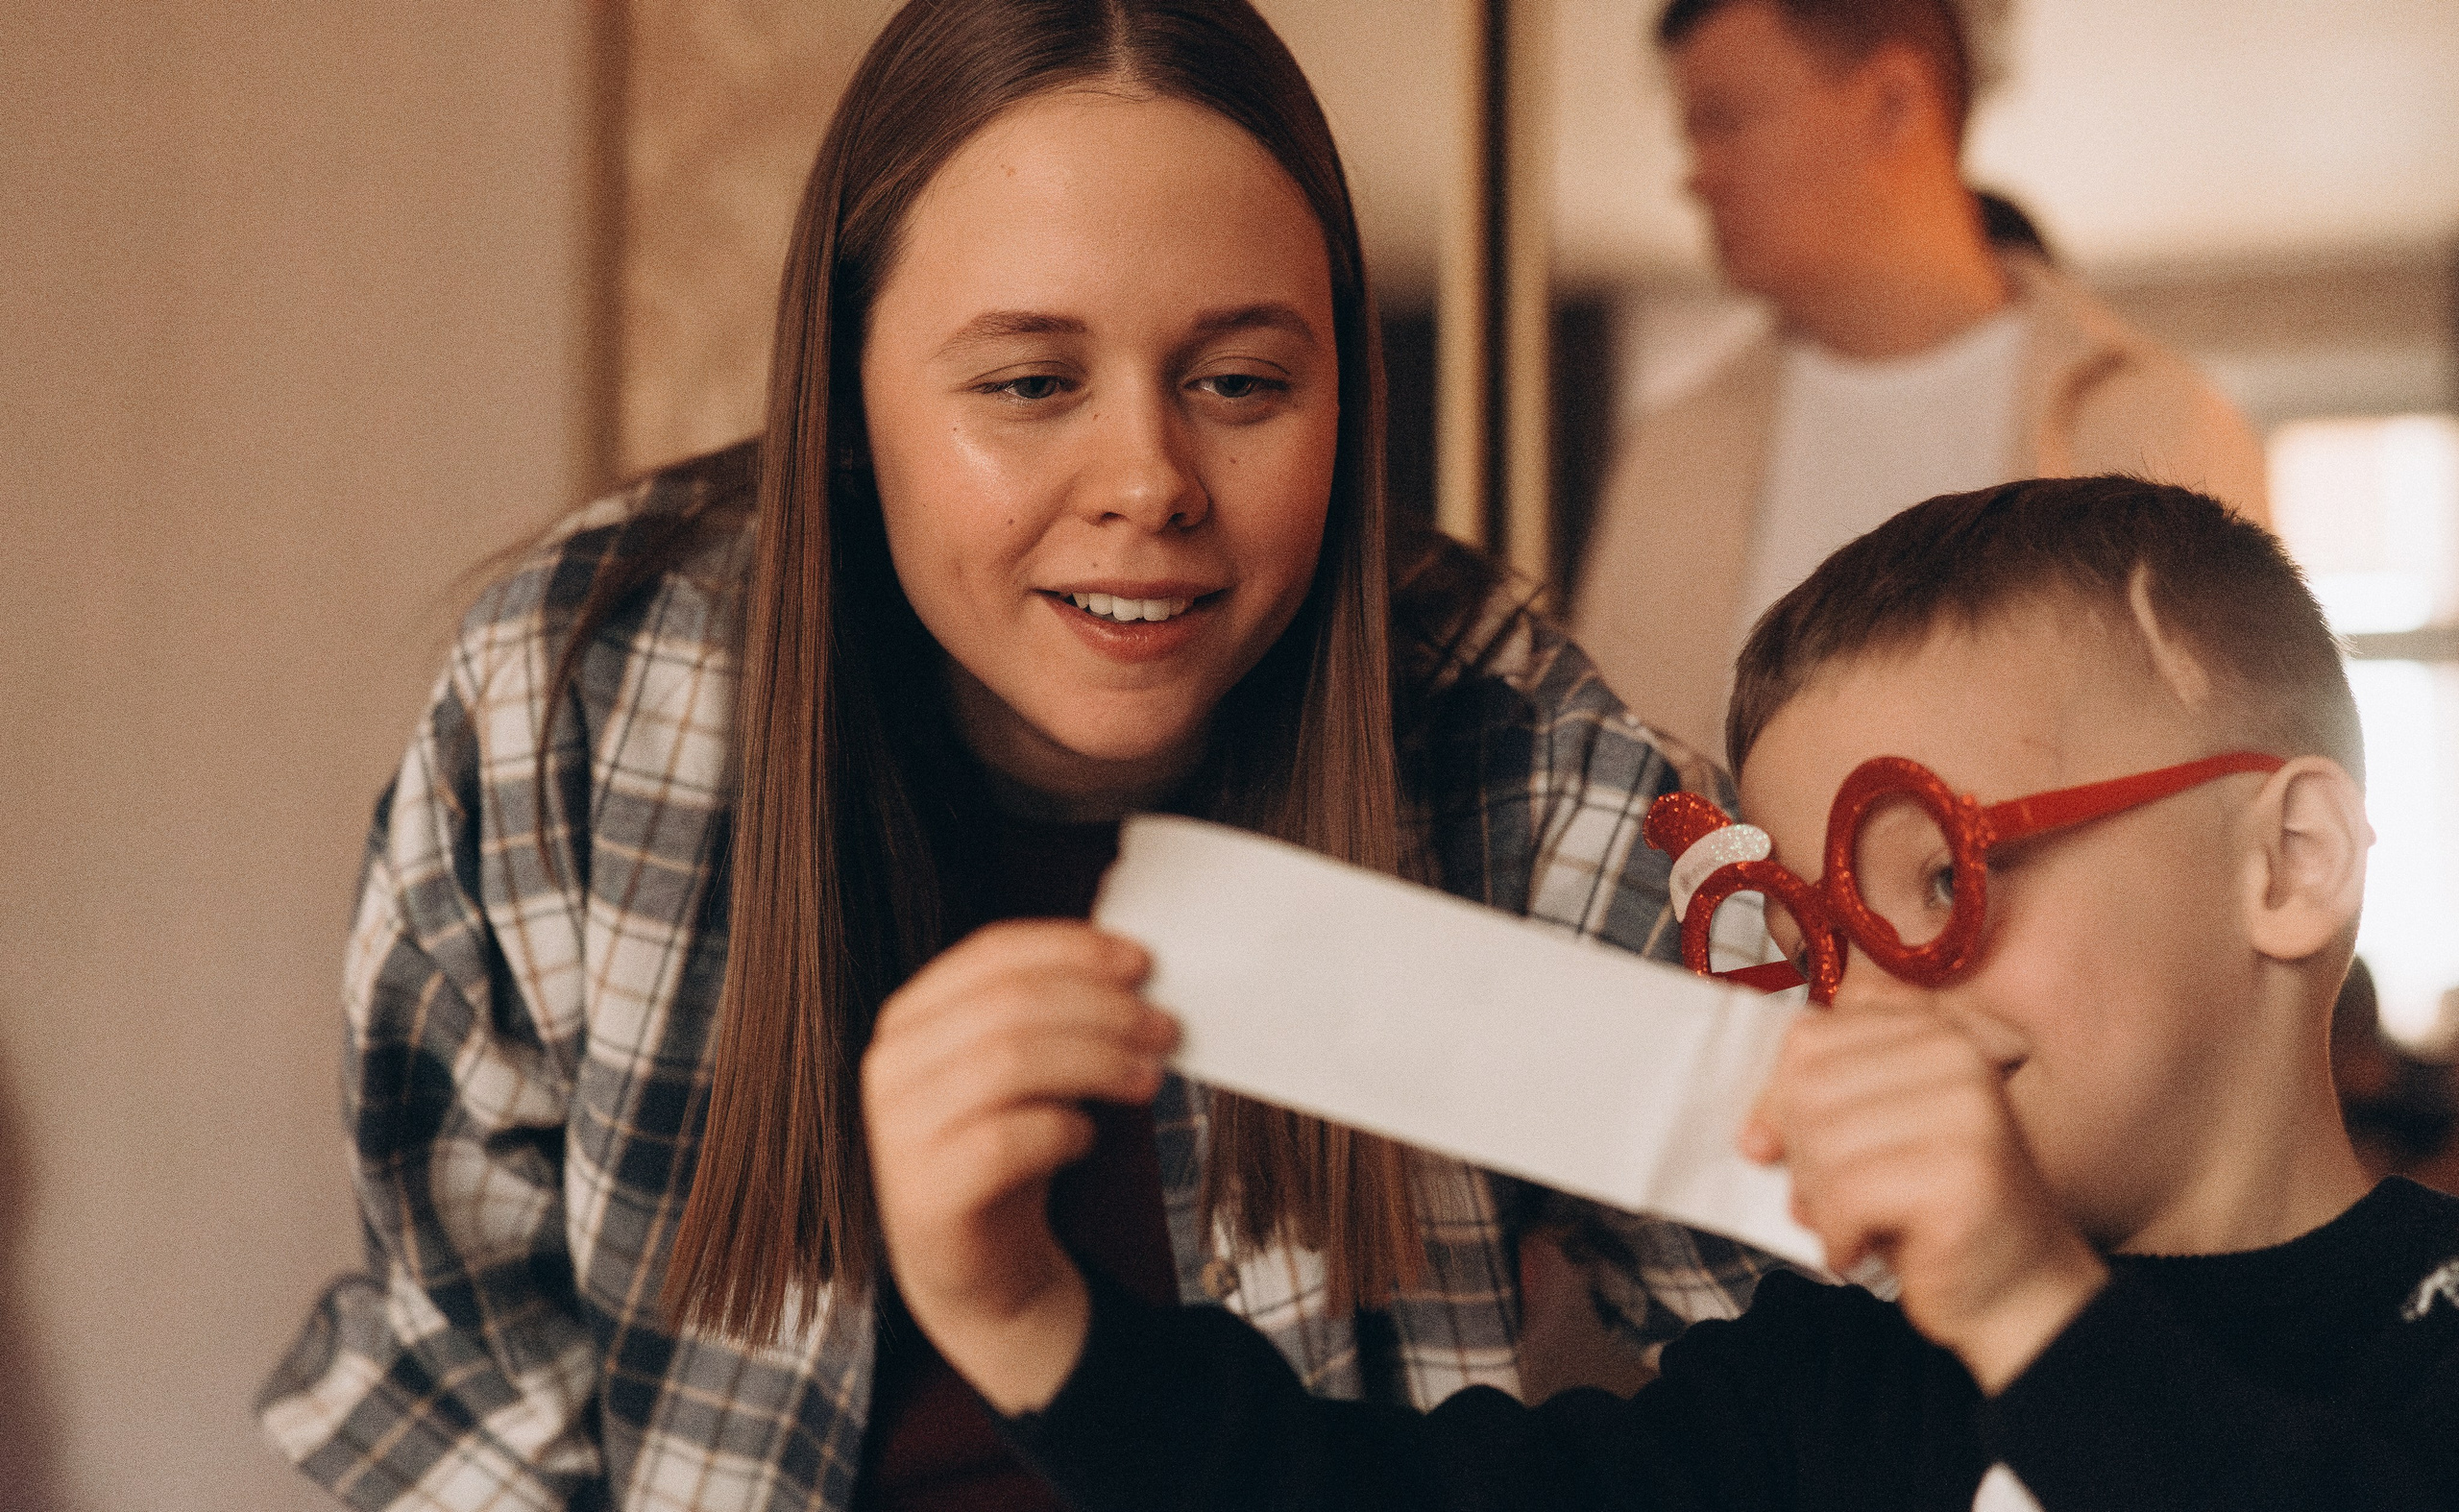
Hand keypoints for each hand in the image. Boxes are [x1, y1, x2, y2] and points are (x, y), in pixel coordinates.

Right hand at [863, 920, 1178, 1412]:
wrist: (977, 1267)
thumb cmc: (1009, 1148)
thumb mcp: (1027, 1067)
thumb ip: (1056, 1013)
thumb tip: (1135, 969)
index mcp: (913, 1015)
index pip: (992, 953)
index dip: (1072, 949)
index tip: (1142, 962)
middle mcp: (893, 1064)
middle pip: (1009, 1004)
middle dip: (1101, 1009)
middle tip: (1165, 1029)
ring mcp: (898, 1130)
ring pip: (1008, 1062)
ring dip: (1096, 1062)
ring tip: (1148, 1077)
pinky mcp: (923, 1193)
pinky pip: (1004, 1142)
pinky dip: (1062, 1130)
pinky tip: (1085, 1137)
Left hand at [1739, 1009, 2106, 1393]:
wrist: (2019, 1289)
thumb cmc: (1931, 1211)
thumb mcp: (1870, 1137)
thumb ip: (1814, 1107)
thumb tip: (1753, 1136)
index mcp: (1930, 1033)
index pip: (1807, 1039)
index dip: (1774, 1100)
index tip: (1772, 1147)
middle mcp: (1956, 1058)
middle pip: (1808, 1089)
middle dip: (1798, 1157)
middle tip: (1829, 1200)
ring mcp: (1968, 1114)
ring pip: (1822, 1142)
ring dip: (1818, 1202)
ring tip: (1852, 1226)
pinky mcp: (1965, 1175)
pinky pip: (1847, 1195)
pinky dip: (1837, 1235)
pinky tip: (1862, 1250)